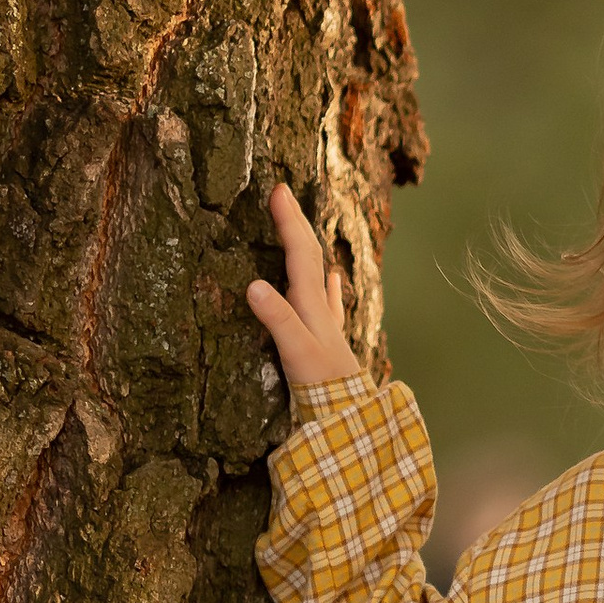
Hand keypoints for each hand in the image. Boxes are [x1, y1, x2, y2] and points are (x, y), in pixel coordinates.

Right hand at [247, 182, 359, 390]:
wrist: (349, 413)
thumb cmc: (321, 384)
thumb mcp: (295, 351)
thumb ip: (277, 318)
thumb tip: (254, 284)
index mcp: (310, 303)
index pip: (300, 253)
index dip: (288, 221)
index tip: (277, 190)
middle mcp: (320, 306)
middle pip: (310, 256)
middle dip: (296, 223)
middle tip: (282, 193)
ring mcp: (326, 320)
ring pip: (317, 273)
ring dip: (307, 246)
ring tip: (302, 225)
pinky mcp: (327, 337)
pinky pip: (326, 300)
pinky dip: (326, 283)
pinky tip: (334, 277)